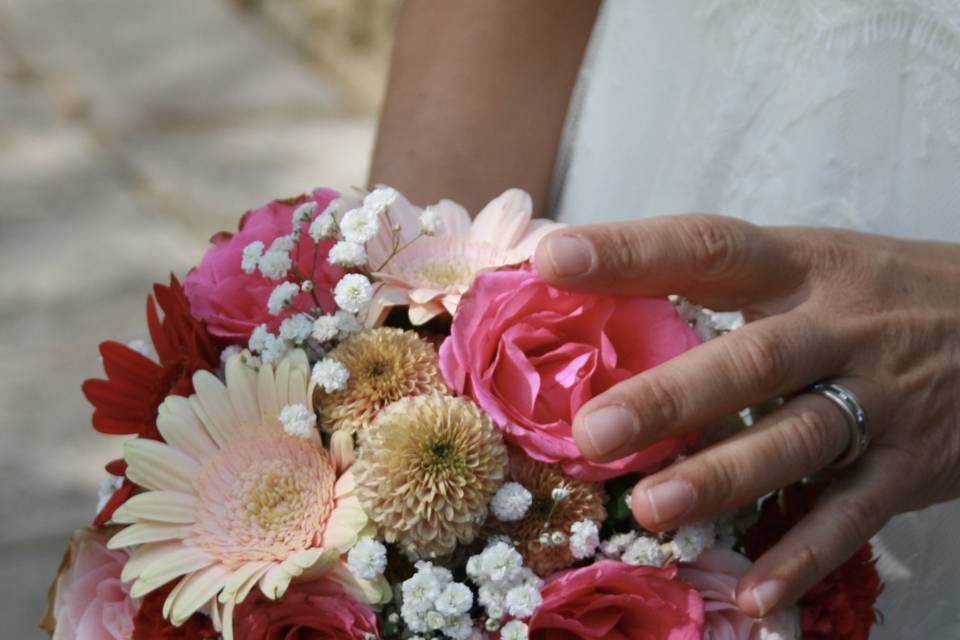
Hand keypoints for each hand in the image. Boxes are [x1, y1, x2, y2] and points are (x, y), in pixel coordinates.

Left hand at [534, 214, 959, 616]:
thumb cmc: (886, 294)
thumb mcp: (815, 267)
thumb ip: (726, 288)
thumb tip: (603, 303)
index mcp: (803, 267)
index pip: (709, 248)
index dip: (632, 251)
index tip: (555, 259)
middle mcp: (841, 328)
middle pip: (753, 360)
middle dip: (672, 396)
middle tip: (592, 432)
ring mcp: (882, 398)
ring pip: (798, 439)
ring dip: (723, 478)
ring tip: (651, 509)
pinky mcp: (913, 464)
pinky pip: (853, 515)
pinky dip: (804, 556)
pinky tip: (756, 594)